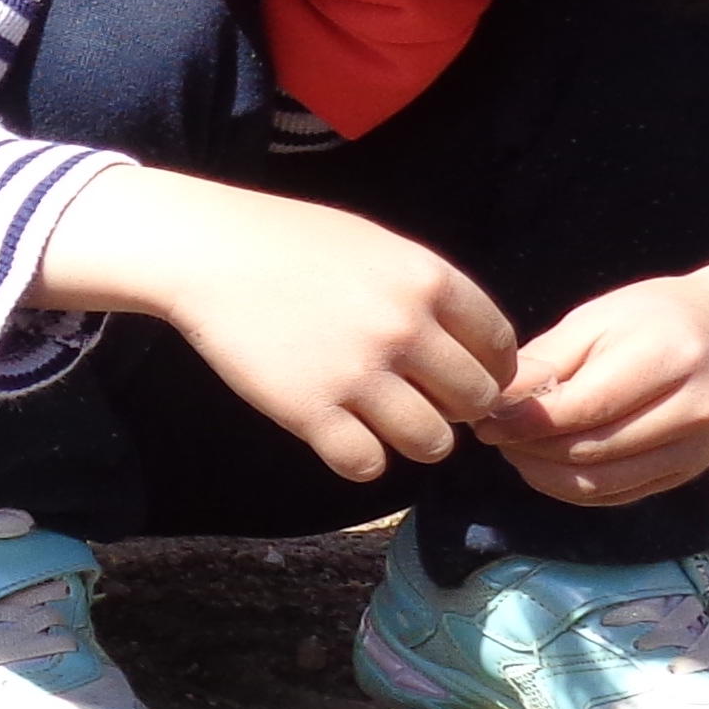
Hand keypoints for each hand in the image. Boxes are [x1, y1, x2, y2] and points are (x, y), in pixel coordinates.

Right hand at [35, 164, 515, 481]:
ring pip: (432, 443)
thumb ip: (428, 293)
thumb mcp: (377, 246)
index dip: (491, 372)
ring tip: (385, 423)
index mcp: (428, 280)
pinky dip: (360, 459)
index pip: (501, 349)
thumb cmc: (292, 242)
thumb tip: (474, 351)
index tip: (463, 378)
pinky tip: (341, 435)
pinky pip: (367, 465)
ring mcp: (358, 373)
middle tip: (420, 401)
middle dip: (455, 409)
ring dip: (415, 440)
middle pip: (474, 402)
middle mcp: (403, 328)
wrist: (208, 252)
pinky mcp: (310, 411)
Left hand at [476, 258, 708, 507]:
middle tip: (493, 435)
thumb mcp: (599, 318)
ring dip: (545, 475)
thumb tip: (494, 399)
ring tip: (516, 450)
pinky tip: (547, 467)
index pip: (584, 407)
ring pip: (603, 483)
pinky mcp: (689, 473)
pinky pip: (619, 496)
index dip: (525, 420)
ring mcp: (697, 448)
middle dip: (529, 449)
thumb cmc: (656, 319)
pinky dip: (573, 489)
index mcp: (669, 356)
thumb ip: (548, 360)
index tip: (484, 418)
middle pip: (591, 450)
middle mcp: (693, 408)